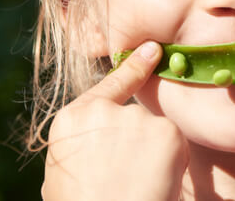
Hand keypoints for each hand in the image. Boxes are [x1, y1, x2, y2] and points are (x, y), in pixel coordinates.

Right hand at [42, 41, 188, 200]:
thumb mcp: (62, 173)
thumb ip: (81, 144)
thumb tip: (92, 143)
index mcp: (73, 120)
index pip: (109, 85)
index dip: (133, 67)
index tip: (152, 49)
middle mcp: (103, 111)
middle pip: (132, 117)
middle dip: (135, 143)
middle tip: (127, 177)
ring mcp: (135, 118)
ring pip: (153, 133)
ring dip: (152, 155)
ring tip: (137, 185)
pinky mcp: (164, 131)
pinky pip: (173, 145)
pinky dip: (171, 162)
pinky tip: (155, 181)